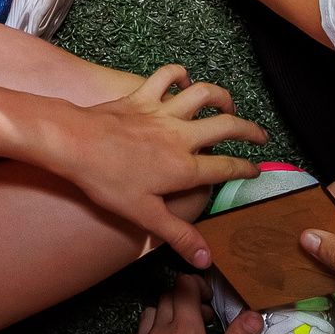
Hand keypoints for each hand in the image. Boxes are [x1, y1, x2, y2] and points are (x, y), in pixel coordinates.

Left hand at [53, 66, 266, 266]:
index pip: (226, 168)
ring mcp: (162, 113)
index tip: (256, 170)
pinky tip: (184, 81)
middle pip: (226, 126)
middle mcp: (181, 136)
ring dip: (221, 96)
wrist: (74, 144)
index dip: (246, 169)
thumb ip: (178, 235)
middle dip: (249, 129)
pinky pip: (167, 76)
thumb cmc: (107, 181)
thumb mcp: (144, 215)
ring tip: (229, 104)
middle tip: (260, 136)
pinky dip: (179, 74)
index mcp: (184, 168)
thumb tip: (206, 259)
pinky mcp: (142, 97)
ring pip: (203, 94)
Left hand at [120, 272, 262, 333]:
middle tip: (199, 322)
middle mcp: (158, 330)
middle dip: (183, 301)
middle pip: (167, 297)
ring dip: (163, 316)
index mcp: (184, 329)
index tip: (207, 302)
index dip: (195, 286)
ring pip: (148, 314)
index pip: (184, 287)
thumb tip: (254, 315)